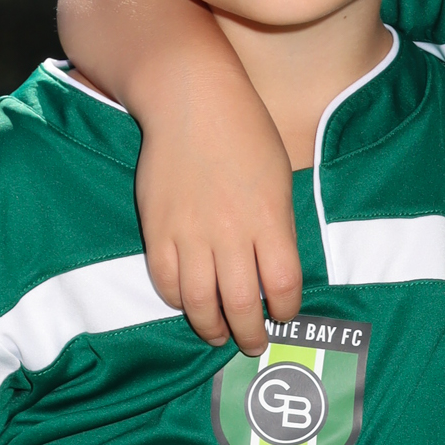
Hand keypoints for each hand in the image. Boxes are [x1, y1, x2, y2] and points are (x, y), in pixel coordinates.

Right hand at [132, 12, 302, 353]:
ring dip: (211, 327)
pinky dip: (178, 300)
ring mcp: (190, 233)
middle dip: (250, 334)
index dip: (286, 309)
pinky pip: (166, 281)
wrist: (190, 100)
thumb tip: (274, 272)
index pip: (283, 286)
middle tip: (253, 343)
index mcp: (269, 219)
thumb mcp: (280, 178)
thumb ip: (278, 227)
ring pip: (200, 302)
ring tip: (218, 335)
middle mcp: (231, 233)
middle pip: (242, 305)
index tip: (284, 314)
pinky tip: (188, 303)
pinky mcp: (158, 229)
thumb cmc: (245, 133)